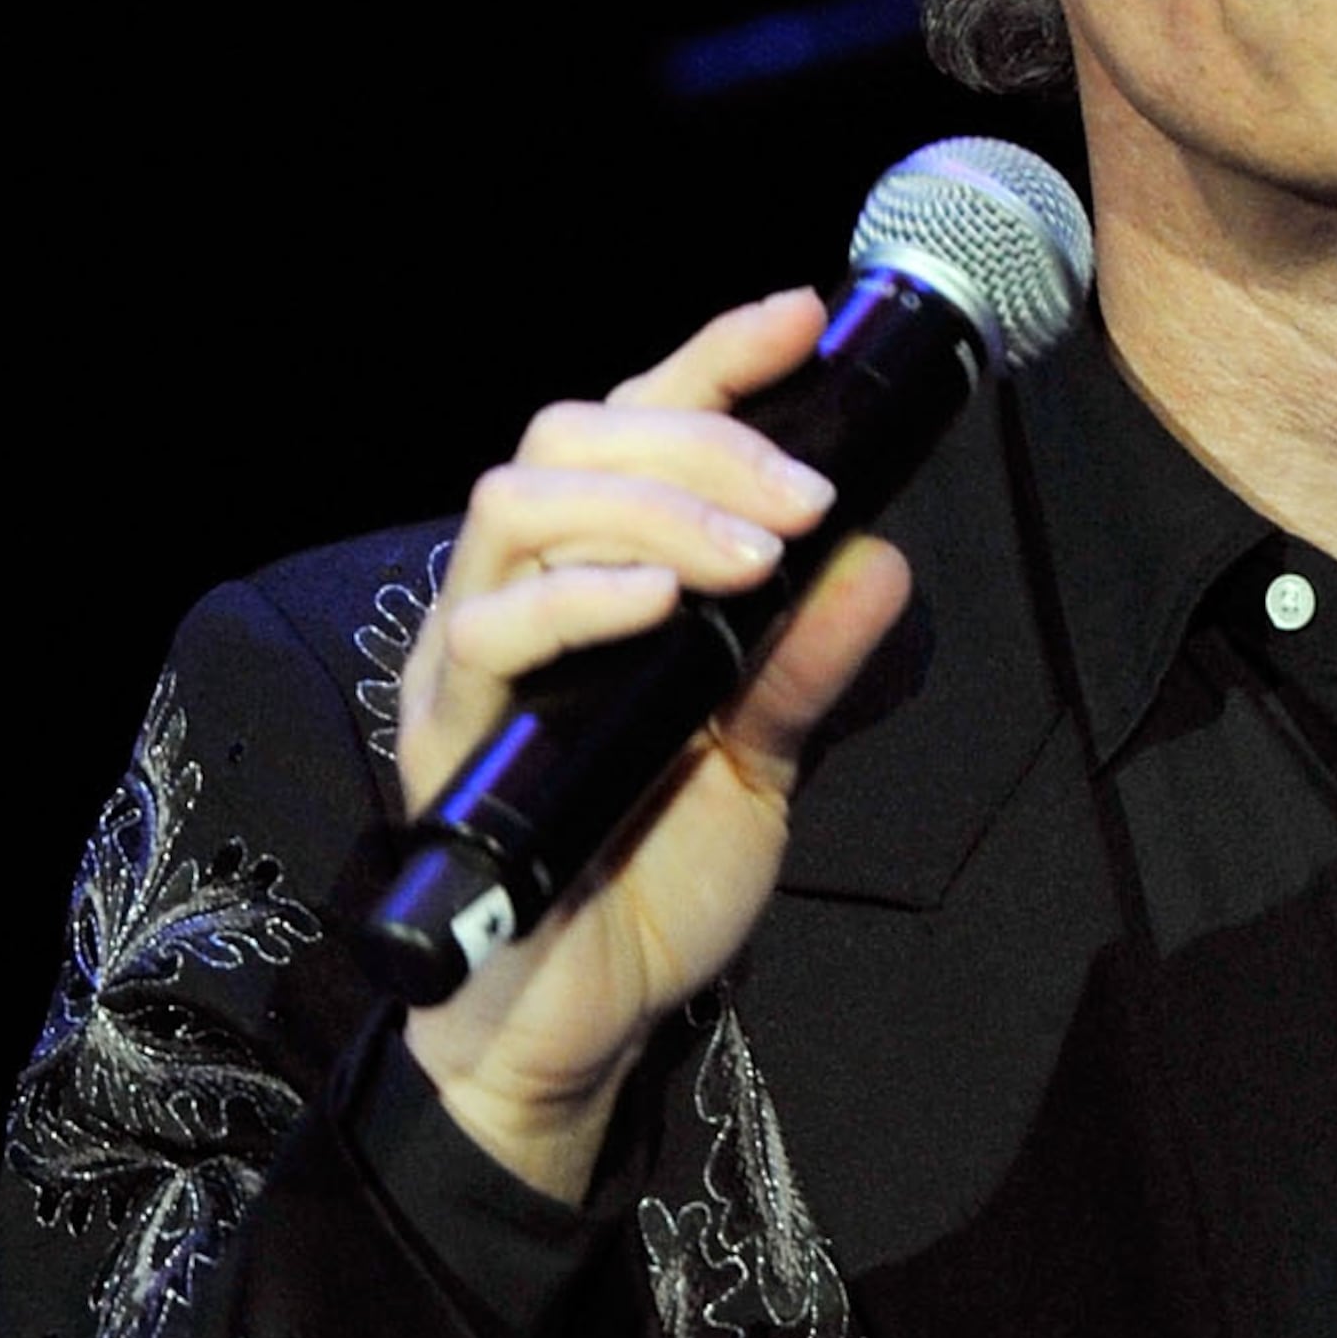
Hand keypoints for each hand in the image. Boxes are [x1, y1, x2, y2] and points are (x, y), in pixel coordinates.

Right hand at [394, 292, 916, 1198]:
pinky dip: (584, 596)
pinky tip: (664, 602)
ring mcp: (477, 655)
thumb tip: (883, 561)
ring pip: (521, 504)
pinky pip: (495, 628)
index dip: (711, 359)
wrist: (584, 1018)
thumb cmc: (653, 881)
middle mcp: (522, 593)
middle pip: (571, 435)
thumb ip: (809, 662)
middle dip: (698, 436)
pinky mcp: (453, 729)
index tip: (804, 319)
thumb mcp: (761, 761)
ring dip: (650, 505)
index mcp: (597, 579)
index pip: (635, 424)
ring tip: (752, 552)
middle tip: (805, 493)